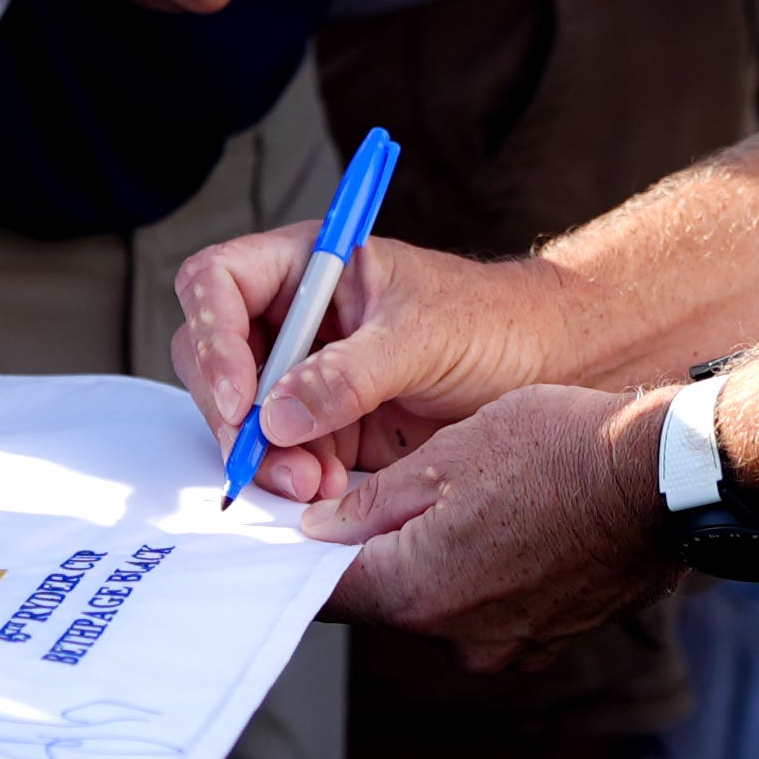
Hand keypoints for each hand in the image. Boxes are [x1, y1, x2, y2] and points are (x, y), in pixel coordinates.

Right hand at [171, 228, 582, 502]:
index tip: (243, 398)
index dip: (212, 336)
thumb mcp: (423, 336)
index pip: (218, 282)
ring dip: (262, 456)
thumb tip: (276, 416)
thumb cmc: (493, 322)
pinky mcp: (324, 427)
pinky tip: (325, 494)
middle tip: (261, 458)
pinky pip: (279, 454)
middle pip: (212, 356)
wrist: (546, 369)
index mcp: (309, 265)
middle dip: (232, 413)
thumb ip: (350, 373)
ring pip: (240, 416)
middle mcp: (295, 317)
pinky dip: (291, 478)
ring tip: (311, 486)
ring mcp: (305, 374)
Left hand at [285, 382, 679, 669]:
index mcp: (417, 595)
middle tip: (393, 487)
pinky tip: (512, 522)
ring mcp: (507, 648)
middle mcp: (456, 642)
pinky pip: (490, 609)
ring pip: (440, 602)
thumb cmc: (558, 453)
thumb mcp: (448, 455)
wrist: (664, 481)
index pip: (325, 591)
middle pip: (385, 597)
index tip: (300, 521)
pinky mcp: (546, 639)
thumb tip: (314, 529)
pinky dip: (486, 572)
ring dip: (438, 558)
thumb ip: (372, 501)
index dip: (303, 553)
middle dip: (380, 547)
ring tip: (472, 497)